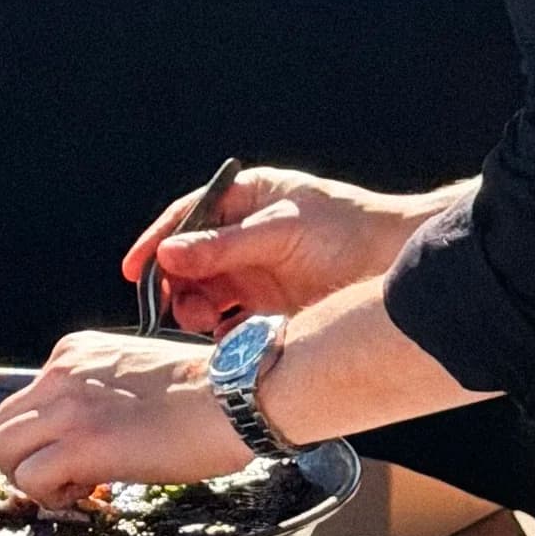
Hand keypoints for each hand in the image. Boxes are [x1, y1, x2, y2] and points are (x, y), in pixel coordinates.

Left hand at [0, 331, 252, 498]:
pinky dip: (51, 495)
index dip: (42, 436)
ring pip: (0, 450)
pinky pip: (30, 478)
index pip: (23, 402)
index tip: (75, 451)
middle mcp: (60, 372)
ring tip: (74, 483)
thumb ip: (97, 393)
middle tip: (62, 475)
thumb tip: (84, 432)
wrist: (232, 395)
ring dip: (30, 478)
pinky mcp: (82, 444)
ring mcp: (67, 407)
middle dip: (22, 459)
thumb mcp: (132, 373)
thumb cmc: (202, 392)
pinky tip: (89, 489)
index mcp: (72, 353)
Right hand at [122, 166, 474, 335]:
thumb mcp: (281, 232)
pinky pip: (228, 319)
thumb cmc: (350, 231)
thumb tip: (170, 253)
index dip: (157, 241)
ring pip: (204, 291)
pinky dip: (219, 329)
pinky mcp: (267, 306)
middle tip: (175, 304)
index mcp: (245, 200)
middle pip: (189, 259)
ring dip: (195, 307)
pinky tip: (223, 335)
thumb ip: (224, 247)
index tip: (135, 269)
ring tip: (203, 319)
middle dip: (177, 282)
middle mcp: (243, 235)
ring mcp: (254, 271)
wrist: (399, 267)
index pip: (187, 216)